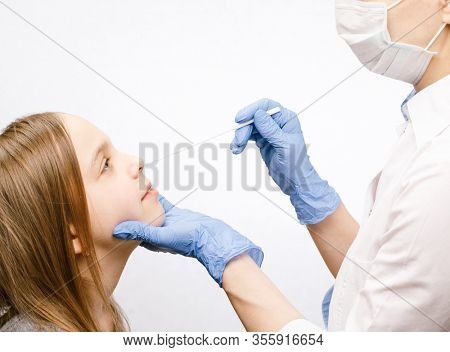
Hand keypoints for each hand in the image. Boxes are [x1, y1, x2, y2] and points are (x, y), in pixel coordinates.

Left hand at [112, 195, 263, 286]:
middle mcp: (156, 232)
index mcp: (150, 240)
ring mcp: (165, 222)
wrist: (212, 237)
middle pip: (137, 219)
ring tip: (131, 188)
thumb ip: (141, 232)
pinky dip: (155, 197)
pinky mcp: (174, 214)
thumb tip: (118, 230)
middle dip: (128, 208)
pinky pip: (161, 204)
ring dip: (141, 200)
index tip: (107, 211)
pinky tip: (150, 188)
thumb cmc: (189, 241)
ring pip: (148, 209)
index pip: (130, 231)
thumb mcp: (162, 236)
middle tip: (115, 195)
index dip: (120, 222)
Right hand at [230, 98, 340, 224]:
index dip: (252, 110)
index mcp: (286, 119)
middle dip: (244, 128)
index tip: (240, 119)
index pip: (267, 106)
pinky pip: (248, 136)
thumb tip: (258, 114)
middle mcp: (277, 122)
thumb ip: (271, 130)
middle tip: (238, 141)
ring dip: (241, 136)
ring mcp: (269, 132)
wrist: (295, 181)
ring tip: (236, 148)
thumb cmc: (296, 164)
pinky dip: (241, 141)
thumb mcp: (284, 145)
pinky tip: (237, 149)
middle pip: (254, 117)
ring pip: (249, 127)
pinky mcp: (263, 141)